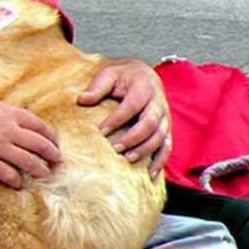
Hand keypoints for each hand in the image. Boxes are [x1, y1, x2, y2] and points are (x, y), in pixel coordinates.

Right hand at [0, 98, 61, 189]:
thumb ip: (3, 114)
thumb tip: (15, 121)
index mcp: (8, 114)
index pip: (40, 126)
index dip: (52, 137)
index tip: (56, 144)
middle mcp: (7, 130)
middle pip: (40, 145)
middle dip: (53, 155)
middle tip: (58, 163)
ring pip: (29, 162)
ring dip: (41, 171)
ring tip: (45, 176)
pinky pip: (8, 174)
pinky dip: (16, 181)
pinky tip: (19, 185)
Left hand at [78, 58, 170, 178]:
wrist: (142, 74)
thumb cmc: (122, 76)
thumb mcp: (108, 74)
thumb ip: (97, 86)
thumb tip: (82, 100)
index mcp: (144, 87)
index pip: (132, 106)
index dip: (118, 119)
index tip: (102, 131)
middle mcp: (158, 103)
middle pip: (149, 124)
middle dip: (133, 138)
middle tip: (115, 148)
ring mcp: (164, 117)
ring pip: (160, 137)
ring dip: (145, 150)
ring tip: (128, 159)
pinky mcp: (165, 128)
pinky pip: (167, 146)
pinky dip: (161, 161)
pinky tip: (151, 174)